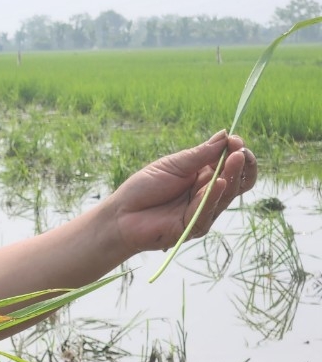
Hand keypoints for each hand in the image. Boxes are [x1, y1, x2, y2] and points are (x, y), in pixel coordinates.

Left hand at [107, 131, 257, 255]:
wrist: (120, 214)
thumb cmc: (144, 188)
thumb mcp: (173, 165)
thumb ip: (200, 154)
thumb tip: (226, 134)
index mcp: (204, 176)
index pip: (232, 164)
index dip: (237, 152)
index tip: (235, 140)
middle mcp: (208, 194)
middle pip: (236, 181)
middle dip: (241, 164)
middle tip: (240, 151)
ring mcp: (202, 211)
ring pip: (226, 195)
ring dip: (232, 176)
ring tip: (235, 159)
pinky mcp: (193, 227)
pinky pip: (207, 211)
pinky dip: (214, 196)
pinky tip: (220, 182)